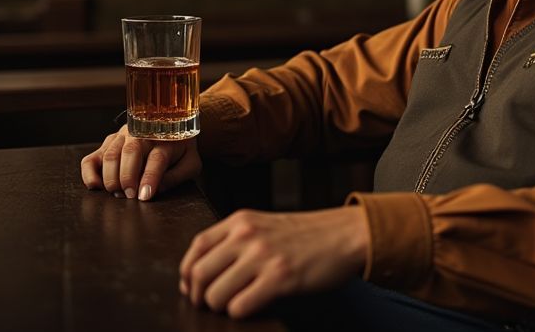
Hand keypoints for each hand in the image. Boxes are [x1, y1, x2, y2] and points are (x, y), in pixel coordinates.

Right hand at [80, 124, 200, 200]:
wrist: (172, 126)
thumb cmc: (181, 151)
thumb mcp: (190, 164)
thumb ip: (176, 177)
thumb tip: (155, 190)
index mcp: (166, 140)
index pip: (157, 159)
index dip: (149, 178)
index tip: (144, 196)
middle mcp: (142, 134)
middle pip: (131, 153)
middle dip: (128, 178)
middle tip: (130, 196)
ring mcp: (122, 136)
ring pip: (110, 156)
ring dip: (111, 178)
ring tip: (119, 194)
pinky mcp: (108, 142)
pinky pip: (91, 158)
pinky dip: (89, 173)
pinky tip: (96, 186)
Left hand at [180, 206, 368, 317]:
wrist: (347, 234)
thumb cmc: (308, 234)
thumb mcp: (266, 224)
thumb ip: (236, 239)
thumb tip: (201, 273)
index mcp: (242, 220)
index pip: (196, 247)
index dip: (187, 273)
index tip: (191, 287)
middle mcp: (248, 236)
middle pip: (199, 274)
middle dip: (199, 296)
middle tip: (208, 304)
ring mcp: (264, 257)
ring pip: (215, 294)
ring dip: (220, 307)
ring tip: (234, 304)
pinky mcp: (280, 278)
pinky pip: (240, 306)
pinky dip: (240, 312)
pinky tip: (253, 305)